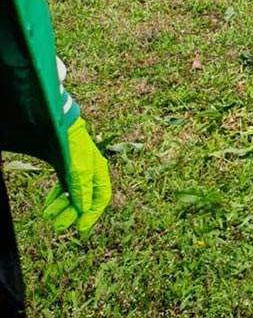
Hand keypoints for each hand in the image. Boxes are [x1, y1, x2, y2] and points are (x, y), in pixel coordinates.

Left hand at [42, 117, 110, 235]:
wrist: (58, 126)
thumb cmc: (73, 145)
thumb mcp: (79, 169)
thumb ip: (82, 189)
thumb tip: (84, 209)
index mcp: (99, 172)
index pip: (101, 198)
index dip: (92, 214)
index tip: (81, 228)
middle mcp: (89, 173)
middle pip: (84, 200)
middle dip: (72, 214)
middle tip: (58, 226)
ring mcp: (76, 172)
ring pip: (71, 196)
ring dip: (61, 208)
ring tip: (48, 215)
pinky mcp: (64, 169)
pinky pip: (61, 189)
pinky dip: (55, 198)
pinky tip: (48, 205)